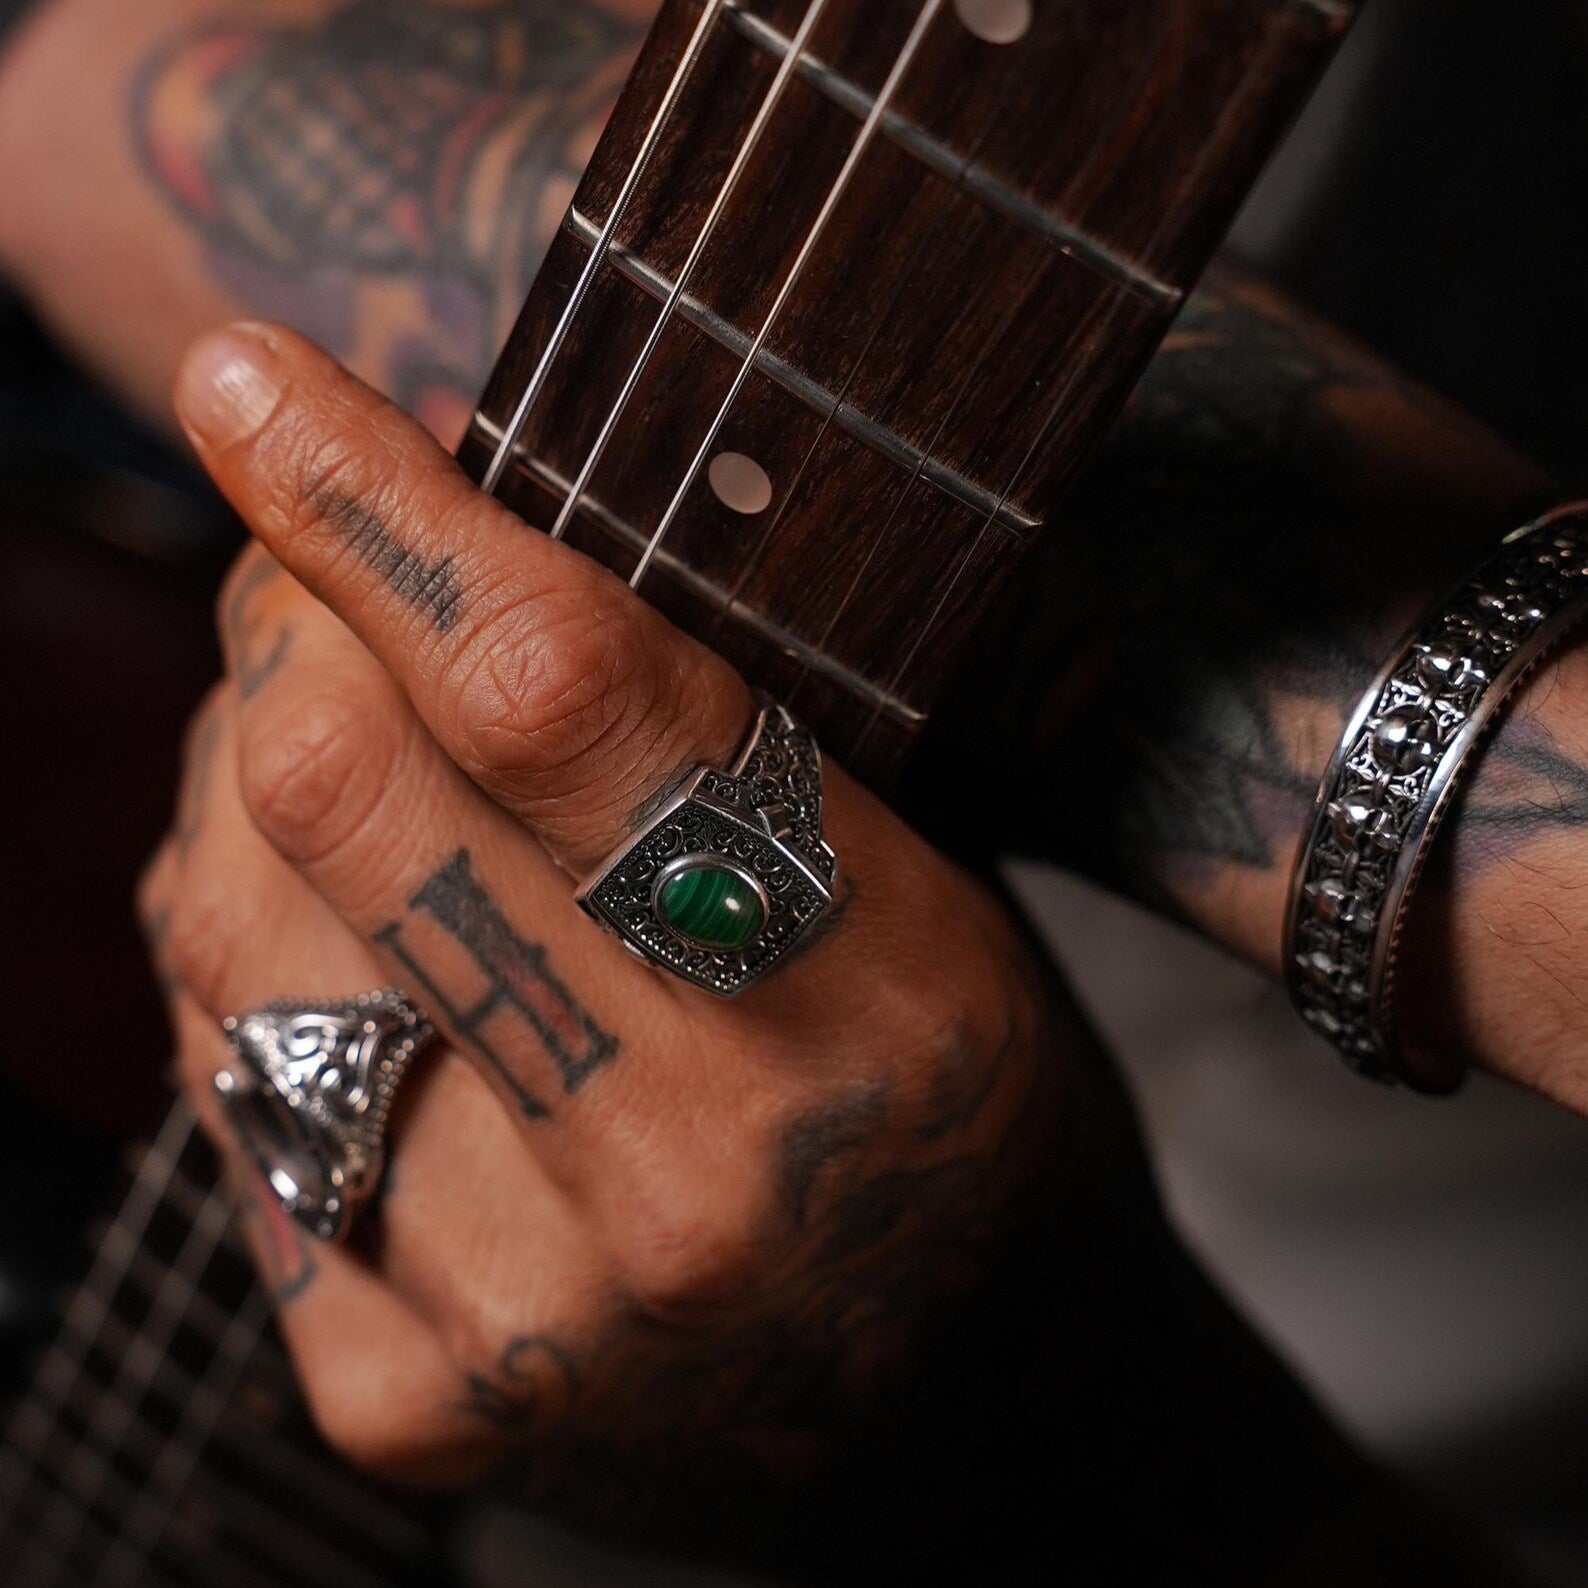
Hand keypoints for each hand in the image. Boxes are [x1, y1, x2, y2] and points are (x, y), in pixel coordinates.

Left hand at [138, 324, 1064, 1521]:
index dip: (381, 513)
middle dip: (284, 630)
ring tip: (317, 770)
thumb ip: (695, 734)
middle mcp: (680, 1165)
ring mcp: (529, 1305)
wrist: (957, 1404)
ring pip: (232, 947)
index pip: (553, 693)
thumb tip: (446, 543)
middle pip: (340, 796)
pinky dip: (234, 986)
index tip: (257, 384)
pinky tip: (313, 961)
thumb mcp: (923, 891)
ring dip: (234, 801)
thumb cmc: (956, 1100)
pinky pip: (225, 1109)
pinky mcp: (412, 1400)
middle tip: (307, 584)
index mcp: (861, 995)